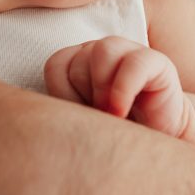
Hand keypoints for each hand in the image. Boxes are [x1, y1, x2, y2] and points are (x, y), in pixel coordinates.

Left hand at [44, 36, 193, 138]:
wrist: (161, 144)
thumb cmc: (115, 133)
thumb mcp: (81, 121)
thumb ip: (61, 109)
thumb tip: (34, 114)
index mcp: (80, 61)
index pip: (56, 66)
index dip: (64, 95)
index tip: (80, 117)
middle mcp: (102, 52)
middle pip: (78, 60)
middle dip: (85, 95)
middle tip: (99, 119)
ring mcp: (129, 52)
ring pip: (102, 51)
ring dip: (102, 88)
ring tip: (110, 115)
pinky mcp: (157, 63)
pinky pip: (134, 62)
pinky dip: (123, 89)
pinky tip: (121, 111)